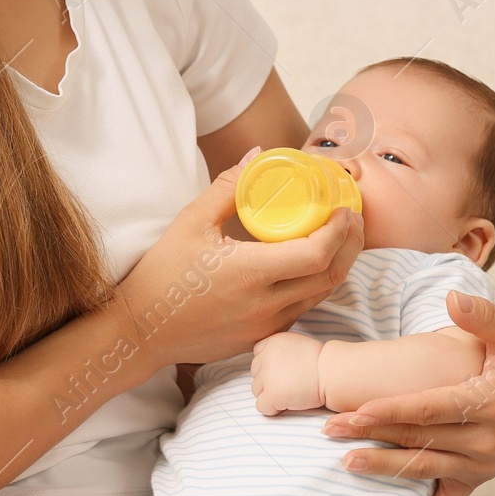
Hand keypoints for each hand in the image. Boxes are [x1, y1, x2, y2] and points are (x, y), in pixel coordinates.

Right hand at [115, 148, 362, 367]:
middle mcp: (264, 304)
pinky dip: (314, 286)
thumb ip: (228, 187)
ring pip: (320, 297)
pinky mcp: (260, 339)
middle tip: (352, 219)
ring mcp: (264, 326)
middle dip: (350, 246)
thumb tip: (258, 156)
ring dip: (337, 267)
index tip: (344, 209)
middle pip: (330, 277)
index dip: (339, 231)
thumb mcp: (190, 222)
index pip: (316, 254)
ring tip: (340, 239)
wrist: (142, 330)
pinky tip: (311, 266)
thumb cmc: (162, 274)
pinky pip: (300, 311)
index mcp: (249, 272)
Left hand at [250, 332, 324, 414]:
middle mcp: (266, 357)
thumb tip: (268, 367)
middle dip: (268, 381)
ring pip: (256, 391)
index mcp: (272, 342)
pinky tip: (287, 403)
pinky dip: (272, 408)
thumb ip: (278, 352)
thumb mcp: (295, 345)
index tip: (284, 371)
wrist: (333, 374)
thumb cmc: (320, 363)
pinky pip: (261, 407)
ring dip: (270, 394)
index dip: (268, 366)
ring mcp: (267, 376)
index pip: (257, 355)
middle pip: (255, 374)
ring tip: (291, 392)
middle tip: (290, 383)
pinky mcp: (272, 394)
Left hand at [322, 291, 494, 495]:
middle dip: (372, 435)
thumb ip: (483, 315)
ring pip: (425, 470)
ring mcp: (481, 464)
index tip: (357, 410)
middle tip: (328, 431)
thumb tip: (452, 296)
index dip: (393, 410)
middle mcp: (484, 439)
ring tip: (345, 465)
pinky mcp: (478, 479)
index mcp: (487, 401)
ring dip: (385, 469)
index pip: (431, 408)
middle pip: (420, 438)